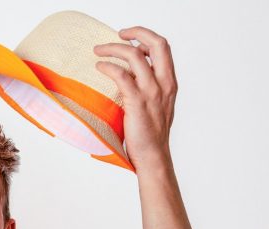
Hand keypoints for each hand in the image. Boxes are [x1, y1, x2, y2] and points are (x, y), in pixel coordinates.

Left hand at [93, 26, 177, 169]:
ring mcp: (152, 93)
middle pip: (157, 44)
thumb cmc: (151, 135)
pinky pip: (122, 76)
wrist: (153, 157)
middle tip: (118, 34)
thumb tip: (129, 76)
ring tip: (99, 51)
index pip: (163, 48)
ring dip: (114, 48)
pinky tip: (99, 68)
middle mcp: (164, 84)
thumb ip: (150, 89)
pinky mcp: (137, 103)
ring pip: (135, 56)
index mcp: (169, 83)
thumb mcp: (157, 106)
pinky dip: (108, 67)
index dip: (146, 36)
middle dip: (136, 32)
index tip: (129, 36)